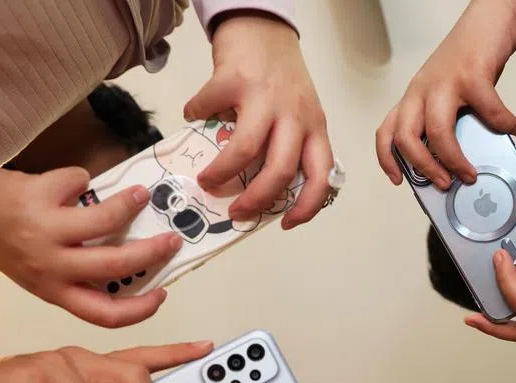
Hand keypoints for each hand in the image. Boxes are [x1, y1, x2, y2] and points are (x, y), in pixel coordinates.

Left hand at [0, 166, 181, 327]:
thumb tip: (135, 256)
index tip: (162, 294)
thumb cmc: (10, 245)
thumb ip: (81, 273)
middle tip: (171, 239)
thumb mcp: (45, 273)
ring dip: (128, 204)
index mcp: (55, 291)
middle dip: (151, 251)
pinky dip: (81, 179)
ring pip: (103, 220)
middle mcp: (51, 267)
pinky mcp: (37, 197)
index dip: (140, 309)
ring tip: (140, 195)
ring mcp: (44, 232)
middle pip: (115, 266)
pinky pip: (76, 182)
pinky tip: (77, 181)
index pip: (104, 315)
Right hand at [184, 12, 333, 228]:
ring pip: (245, 150)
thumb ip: (287, 144)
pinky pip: (207, 109)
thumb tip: (256, 189)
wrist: (264, 26)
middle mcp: (295, 115)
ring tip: (207, 181)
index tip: (285, 223)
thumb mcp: (299, 112)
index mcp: (314, 127)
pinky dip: (194, 117)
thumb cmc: (280, 78)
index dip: (306, 207)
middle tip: (236, 212)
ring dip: (221, 173)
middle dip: (256, 200)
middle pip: (280, 170)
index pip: (321, 175)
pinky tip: (194, 118)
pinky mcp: (233, 79)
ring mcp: (264, 97)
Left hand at [376, 0, 515, 189]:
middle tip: (443, 184)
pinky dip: (505, 125)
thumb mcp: (449, 92)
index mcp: (414, 97)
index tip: (399, 180)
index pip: (387, 131)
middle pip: (406, 138)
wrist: (490, 17)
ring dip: (454, 159)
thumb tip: (459, 160)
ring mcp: (445, 82)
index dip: (387, 159)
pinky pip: (488, 111)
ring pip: (437, 131)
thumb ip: (448, 120)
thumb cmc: (471, 59)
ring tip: (470, 173)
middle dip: (423, 168)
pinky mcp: (472, 74)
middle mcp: (422, 90)